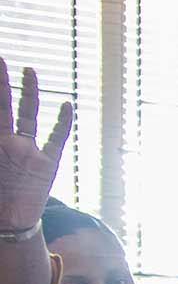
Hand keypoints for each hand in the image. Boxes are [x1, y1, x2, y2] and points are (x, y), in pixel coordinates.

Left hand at [0, 57, 73, 230]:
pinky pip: (56, 139)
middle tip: (0, 60)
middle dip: (3, 84)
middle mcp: (9, 142)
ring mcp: (29, 150)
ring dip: (30, 93)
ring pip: (30, 115)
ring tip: (28, 71)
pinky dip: (61, 122)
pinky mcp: (47, 163)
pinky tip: (65, 105)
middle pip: (6, 106)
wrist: (11, 223)